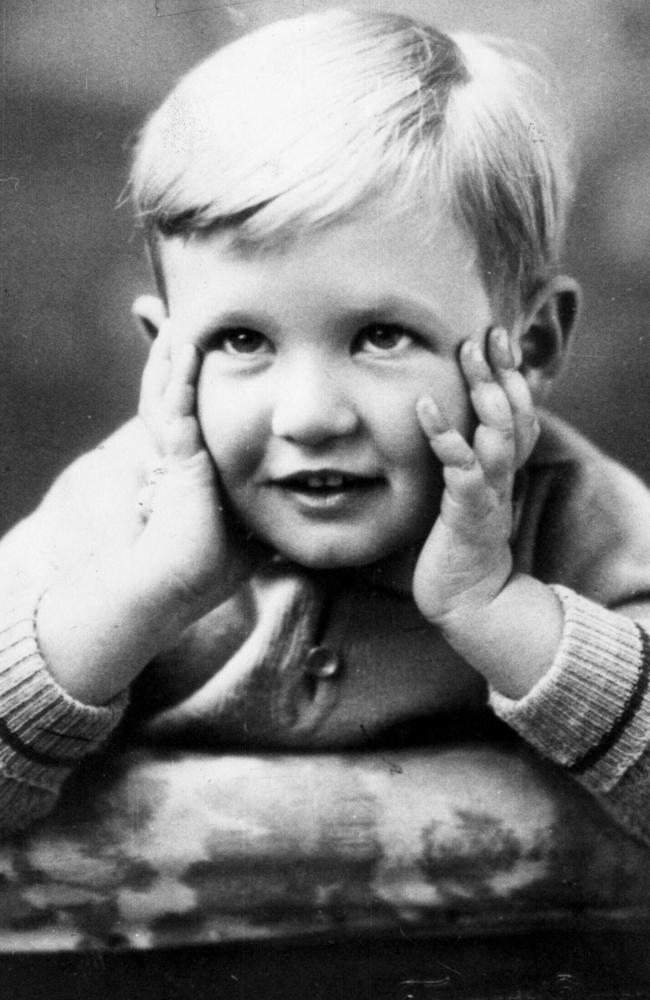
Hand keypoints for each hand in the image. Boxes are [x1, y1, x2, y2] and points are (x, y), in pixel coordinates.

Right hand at [136, 323, 253, 617]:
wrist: (187, 583)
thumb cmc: (218, 562)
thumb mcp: (254, 524)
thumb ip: (272, 509)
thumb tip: (311, 502)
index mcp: (194, 462)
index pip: (188, 409)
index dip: (187, 380)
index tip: (198, 349)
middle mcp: (180, 453)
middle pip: (171, 392)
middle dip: (174, 357)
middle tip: (175, 320)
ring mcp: (175, 456)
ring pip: (167, 395)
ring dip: (173, 359)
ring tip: (177, 324)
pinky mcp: (178, 463)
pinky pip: (175, 414)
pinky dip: (180, 382)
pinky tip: (186, 354)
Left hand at [413, 326, 539, 630]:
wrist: (466, 598)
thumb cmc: (460, 542)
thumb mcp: (467, 492)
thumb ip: (467, 458)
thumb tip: (448, 422)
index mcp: (505, 467)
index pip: (519, 410)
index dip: (510, 373)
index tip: (496, 337)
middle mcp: (504, 475)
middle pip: (515, 413)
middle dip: (501, 371)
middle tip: (484, 334)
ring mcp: (490, 492)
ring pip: (501, 433)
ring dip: (485, 391)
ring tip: (467, 354)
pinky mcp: (468, 512)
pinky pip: (463, 468)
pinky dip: (445, 435)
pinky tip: (425, 405)